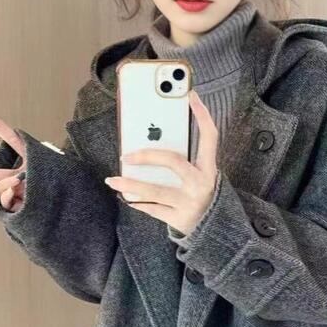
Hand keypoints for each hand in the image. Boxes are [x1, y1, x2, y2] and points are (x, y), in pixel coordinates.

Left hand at [104, 89, 218, 236]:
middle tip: (126, 155)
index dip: (202, 115)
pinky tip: (125, 196)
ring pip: (155, 190)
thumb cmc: (199, 196)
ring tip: (112, 179)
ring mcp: (190, 203)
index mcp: (209, 169)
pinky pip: (152, 208)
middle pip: (173, 161)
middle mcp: (202, 184)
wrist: (214, 233)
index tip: (190, 93)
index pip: (210, 136)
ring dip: (131, 184)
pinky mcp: (178, 219)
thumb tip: (152, 139)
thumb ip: (184, 161)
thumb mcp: (199, 177)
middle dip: (147, 155)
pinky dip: (137, 202)